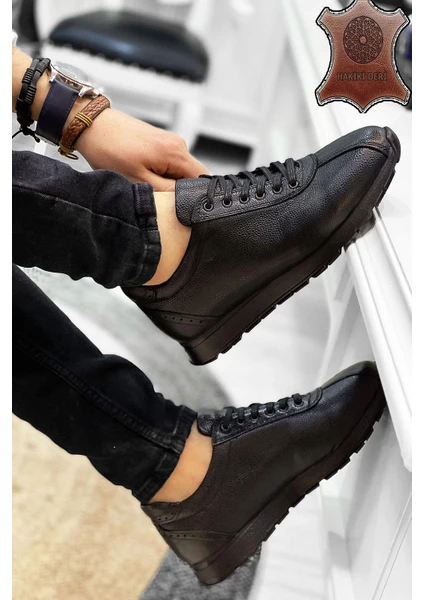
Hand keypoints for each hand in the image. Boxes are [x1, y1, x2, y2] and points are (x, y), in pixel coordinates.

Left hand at [75, 108, 207, 190]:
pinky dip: (159, 174)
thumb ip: (168, 192)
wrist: (91, 126)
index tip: (179, 207)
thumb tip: (188, 200)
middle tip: (156, 197)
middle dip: (178, 191)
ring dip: (166, 183)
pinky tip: (142, 174)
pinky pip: (169, 165)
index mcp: (177, 153)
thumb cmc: (110, 151)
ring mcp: (170, 142)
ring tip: (145, 183)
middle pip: (191, 177)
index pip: (203, 181)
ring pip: (179, 173)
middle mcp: (178, 145)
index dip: (195, 197)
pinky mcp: (160, 143)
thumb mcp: (140, 181)